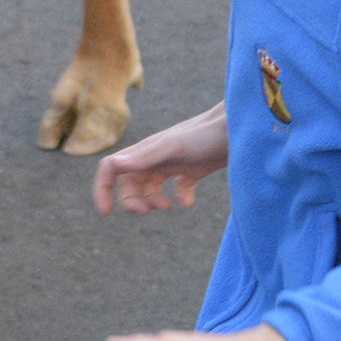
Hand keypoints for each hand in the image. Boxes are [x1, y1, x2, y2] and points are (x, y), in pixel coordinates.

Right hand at [93, 104, 227, 214]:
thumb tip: (115, 165)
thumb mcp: (174, 147)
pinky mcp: (193, 170)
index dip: (103, 189)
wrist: (237, 127)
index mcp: (145, 151)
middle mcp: (155, 157)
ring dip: (152, 201)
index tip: (106, 212)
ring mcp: (174, 163)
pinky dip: (180, 198)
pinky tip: (188, 201)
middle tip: (147, 211)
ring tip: (166, 206)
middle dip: (132, 201)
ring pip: (150, 187)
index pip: (112, 168)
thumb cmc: (205, 135)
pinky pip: (178, 188)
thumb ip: (146, 156)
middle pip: (130, 183)